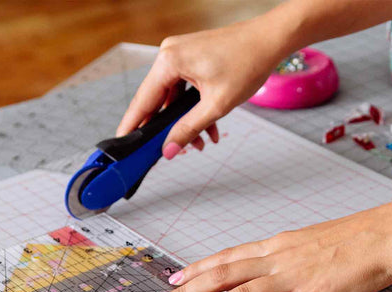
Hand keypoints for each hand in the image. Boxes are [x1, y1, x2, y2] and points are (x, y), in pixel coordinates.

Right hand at [116, 19, 285, 155]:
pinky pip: (185, 88)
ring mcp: (180, 54)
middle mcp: (169, 54)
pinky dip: (195, 108)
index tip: (122, 142)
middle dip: (168, 129)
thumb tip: (170, 149)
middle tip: (170, 151)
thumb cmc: (247, 64)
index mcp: (169, 61)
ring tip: (202, 143)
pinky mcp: (192, 57)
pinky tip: (210, 128)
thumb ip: (189, 129)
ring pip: (174, 98)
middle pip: (158, 100)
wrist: (269, 41)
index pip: (143, 100)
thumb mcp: (216, 105)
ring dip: (187, 121)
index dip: (132, 125)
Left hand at [147, 201, 391, 291]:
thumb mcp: (317, 239)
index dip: (198, 268)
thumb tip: (278, 263)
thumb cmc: (360, 236)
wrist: (389, 234)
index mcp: (280, 243)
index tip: (175, 276)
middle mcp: (278, 258)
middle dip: (186, 291)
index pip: (228, 257)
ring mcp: (292, 278)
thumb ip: (293, 252)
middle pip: (221, 275)